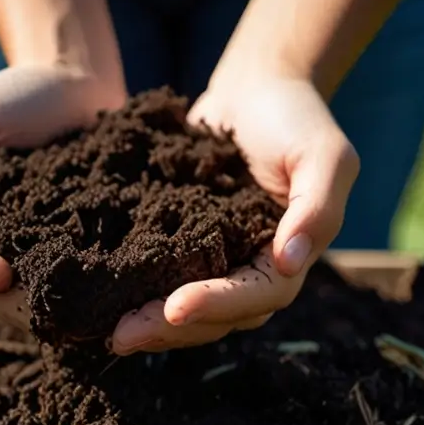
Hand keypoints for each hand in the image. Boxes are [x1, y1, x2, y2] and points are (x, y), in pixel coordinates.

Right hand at [0, 64, 124, 328]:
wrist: (75, 88)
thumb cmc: (14, 97)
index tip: (0, 274)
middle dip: (14, 304)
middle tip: (51, 306)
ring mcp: (29, 256)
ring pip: (30, 299)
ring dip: (52, 308)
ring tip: (81, 308)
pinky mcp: (69, 256)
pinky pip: (71, 285)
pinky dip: (84, 295)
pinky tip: (105, 295)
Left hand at [109, 76, 358, 354]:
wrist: (255, 88)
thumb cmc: (294, 118)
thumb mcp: (324, 155)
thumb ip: (317, 207)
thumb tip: (290, 262)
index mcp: (286, 259)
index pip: (255, 296)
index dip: (216, 306)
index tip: (175, 308)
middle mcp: (249, 271)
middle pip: (215, 318)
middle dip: (169, 329)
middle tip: (123, 335)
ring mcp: (212, 263)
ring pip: (183, 311)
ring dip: (148, 325)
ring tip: (110, 333)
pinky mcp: (179, 248)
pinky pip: (158, 280)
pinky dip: (133, 294)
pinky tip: (99, 298)